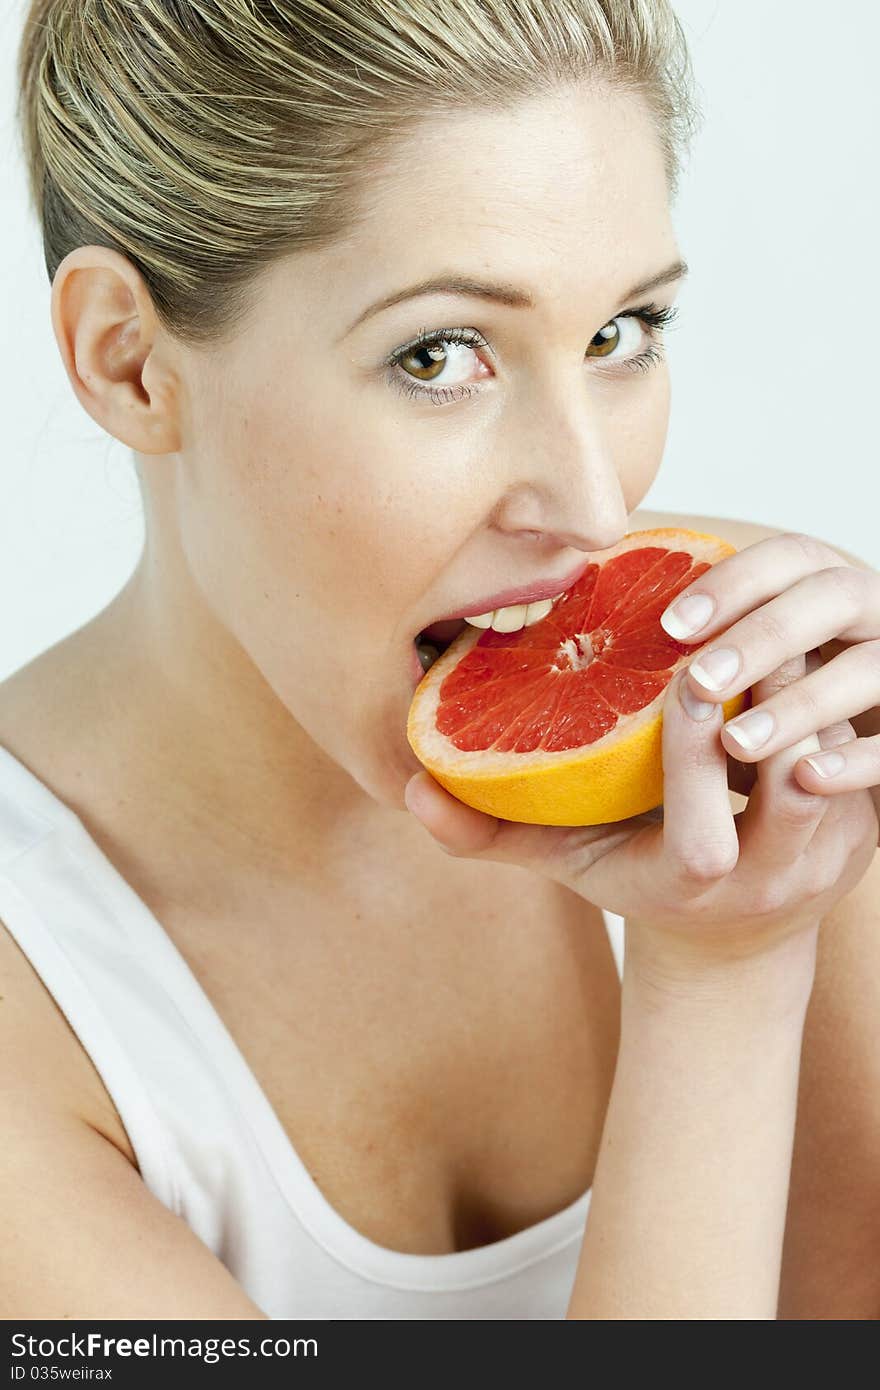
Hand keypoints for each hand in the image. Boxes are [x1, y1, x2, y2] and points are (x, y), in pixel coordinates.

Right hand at [404, 646, 878, 969]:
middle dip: (772, 703)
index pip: (703, 834)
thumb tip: (411, 791)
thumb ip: (488, 831)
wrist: (735, 928)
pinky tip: (798, 647)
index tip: (682, 679)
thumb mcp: (562, 862)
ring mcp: (832, 855)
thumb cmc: (634, 877)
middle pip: (793, 788)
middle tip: (742, 628)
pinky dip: (832, 694)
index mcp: (694, 886)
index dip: (695, 757)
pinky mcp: (868, 825)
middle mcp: (773, 880)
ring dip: (808, 690)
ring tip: (773, 626)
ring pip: (839, 760)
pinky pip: (862, 749)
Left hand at [659, 531, 879, 841]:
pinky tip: (808, 779)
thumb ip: (663, 668)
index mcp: (820, 595)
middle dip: (766, 633)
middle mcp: (867, 624)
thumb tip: (559, 657)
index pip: (791, 557)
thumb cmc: (747, 750)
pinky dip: (861, 759)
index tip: (670, 626)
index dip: (736, 581)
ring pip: (874, 666)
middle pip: (837, 595)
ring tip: (736, 742)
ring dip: (803, 700)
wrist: (815, 837)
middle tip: (700, 682)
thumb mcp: (716, 695)